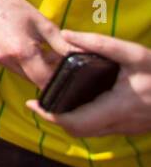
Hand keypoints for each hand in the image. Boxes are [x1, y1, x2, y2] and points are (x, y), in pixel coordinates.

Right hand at [0, 0, 74, 88]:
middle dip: (43, 72)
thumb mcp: (41, 22)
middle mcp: (5, 58)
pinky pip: (6, 65)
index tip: (64, 74)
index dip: (56, 80)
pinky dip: (15, 60)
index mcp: (22, 50)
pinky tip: (16, 43)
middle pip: (31, 79)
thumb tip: (79, 55)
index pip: (43, 80)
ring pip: (18, 72)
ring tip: (34, 47)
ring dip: (29, 66)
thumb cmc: (11, 4)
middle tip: (51, 56)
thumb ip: (62, 43)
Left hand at [26, 30, 150, 136]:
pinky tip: (79, 100)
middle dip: (55, 117)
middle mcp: (121, 123)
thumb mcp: (134, 53)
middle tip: (39, 100)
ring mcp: (128, 128)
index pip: (74, 122)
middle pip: (77, 130)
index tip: (33, 103)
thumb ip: (100, 43)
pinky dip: (85, 118)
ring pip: (90, 132)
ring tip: (55, 98)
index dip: (49, 115)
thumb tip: (67, 35)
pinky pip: (102, 128)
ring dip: (70, 118)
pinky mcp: (133, 127)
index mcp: (117, 107)